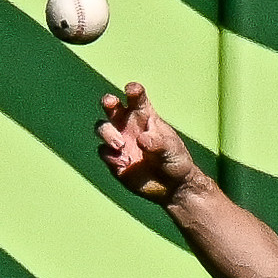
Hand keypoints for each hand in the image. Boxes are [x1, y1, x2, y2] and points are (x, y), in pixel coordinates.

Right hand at [97, 83, 202, 203]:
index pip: (136, 97)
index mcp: (145, 115)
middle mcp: (128, 125)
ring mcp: (120, 141)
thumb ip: (157, 142)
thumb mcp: (171, 149)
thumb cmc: (175, 160)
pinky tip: (125, 164)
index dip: (132, 90)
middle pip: (112, 106)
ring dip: (108, 133)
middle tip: (111, 103)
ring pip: (102, 128)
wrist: (172, 186)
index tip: (132, 91)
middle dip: (108, 101)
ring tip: (120, 145)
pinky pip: (104, 152)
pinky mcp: (114, 159)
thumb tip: (140, 140)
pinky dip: (111, 157)